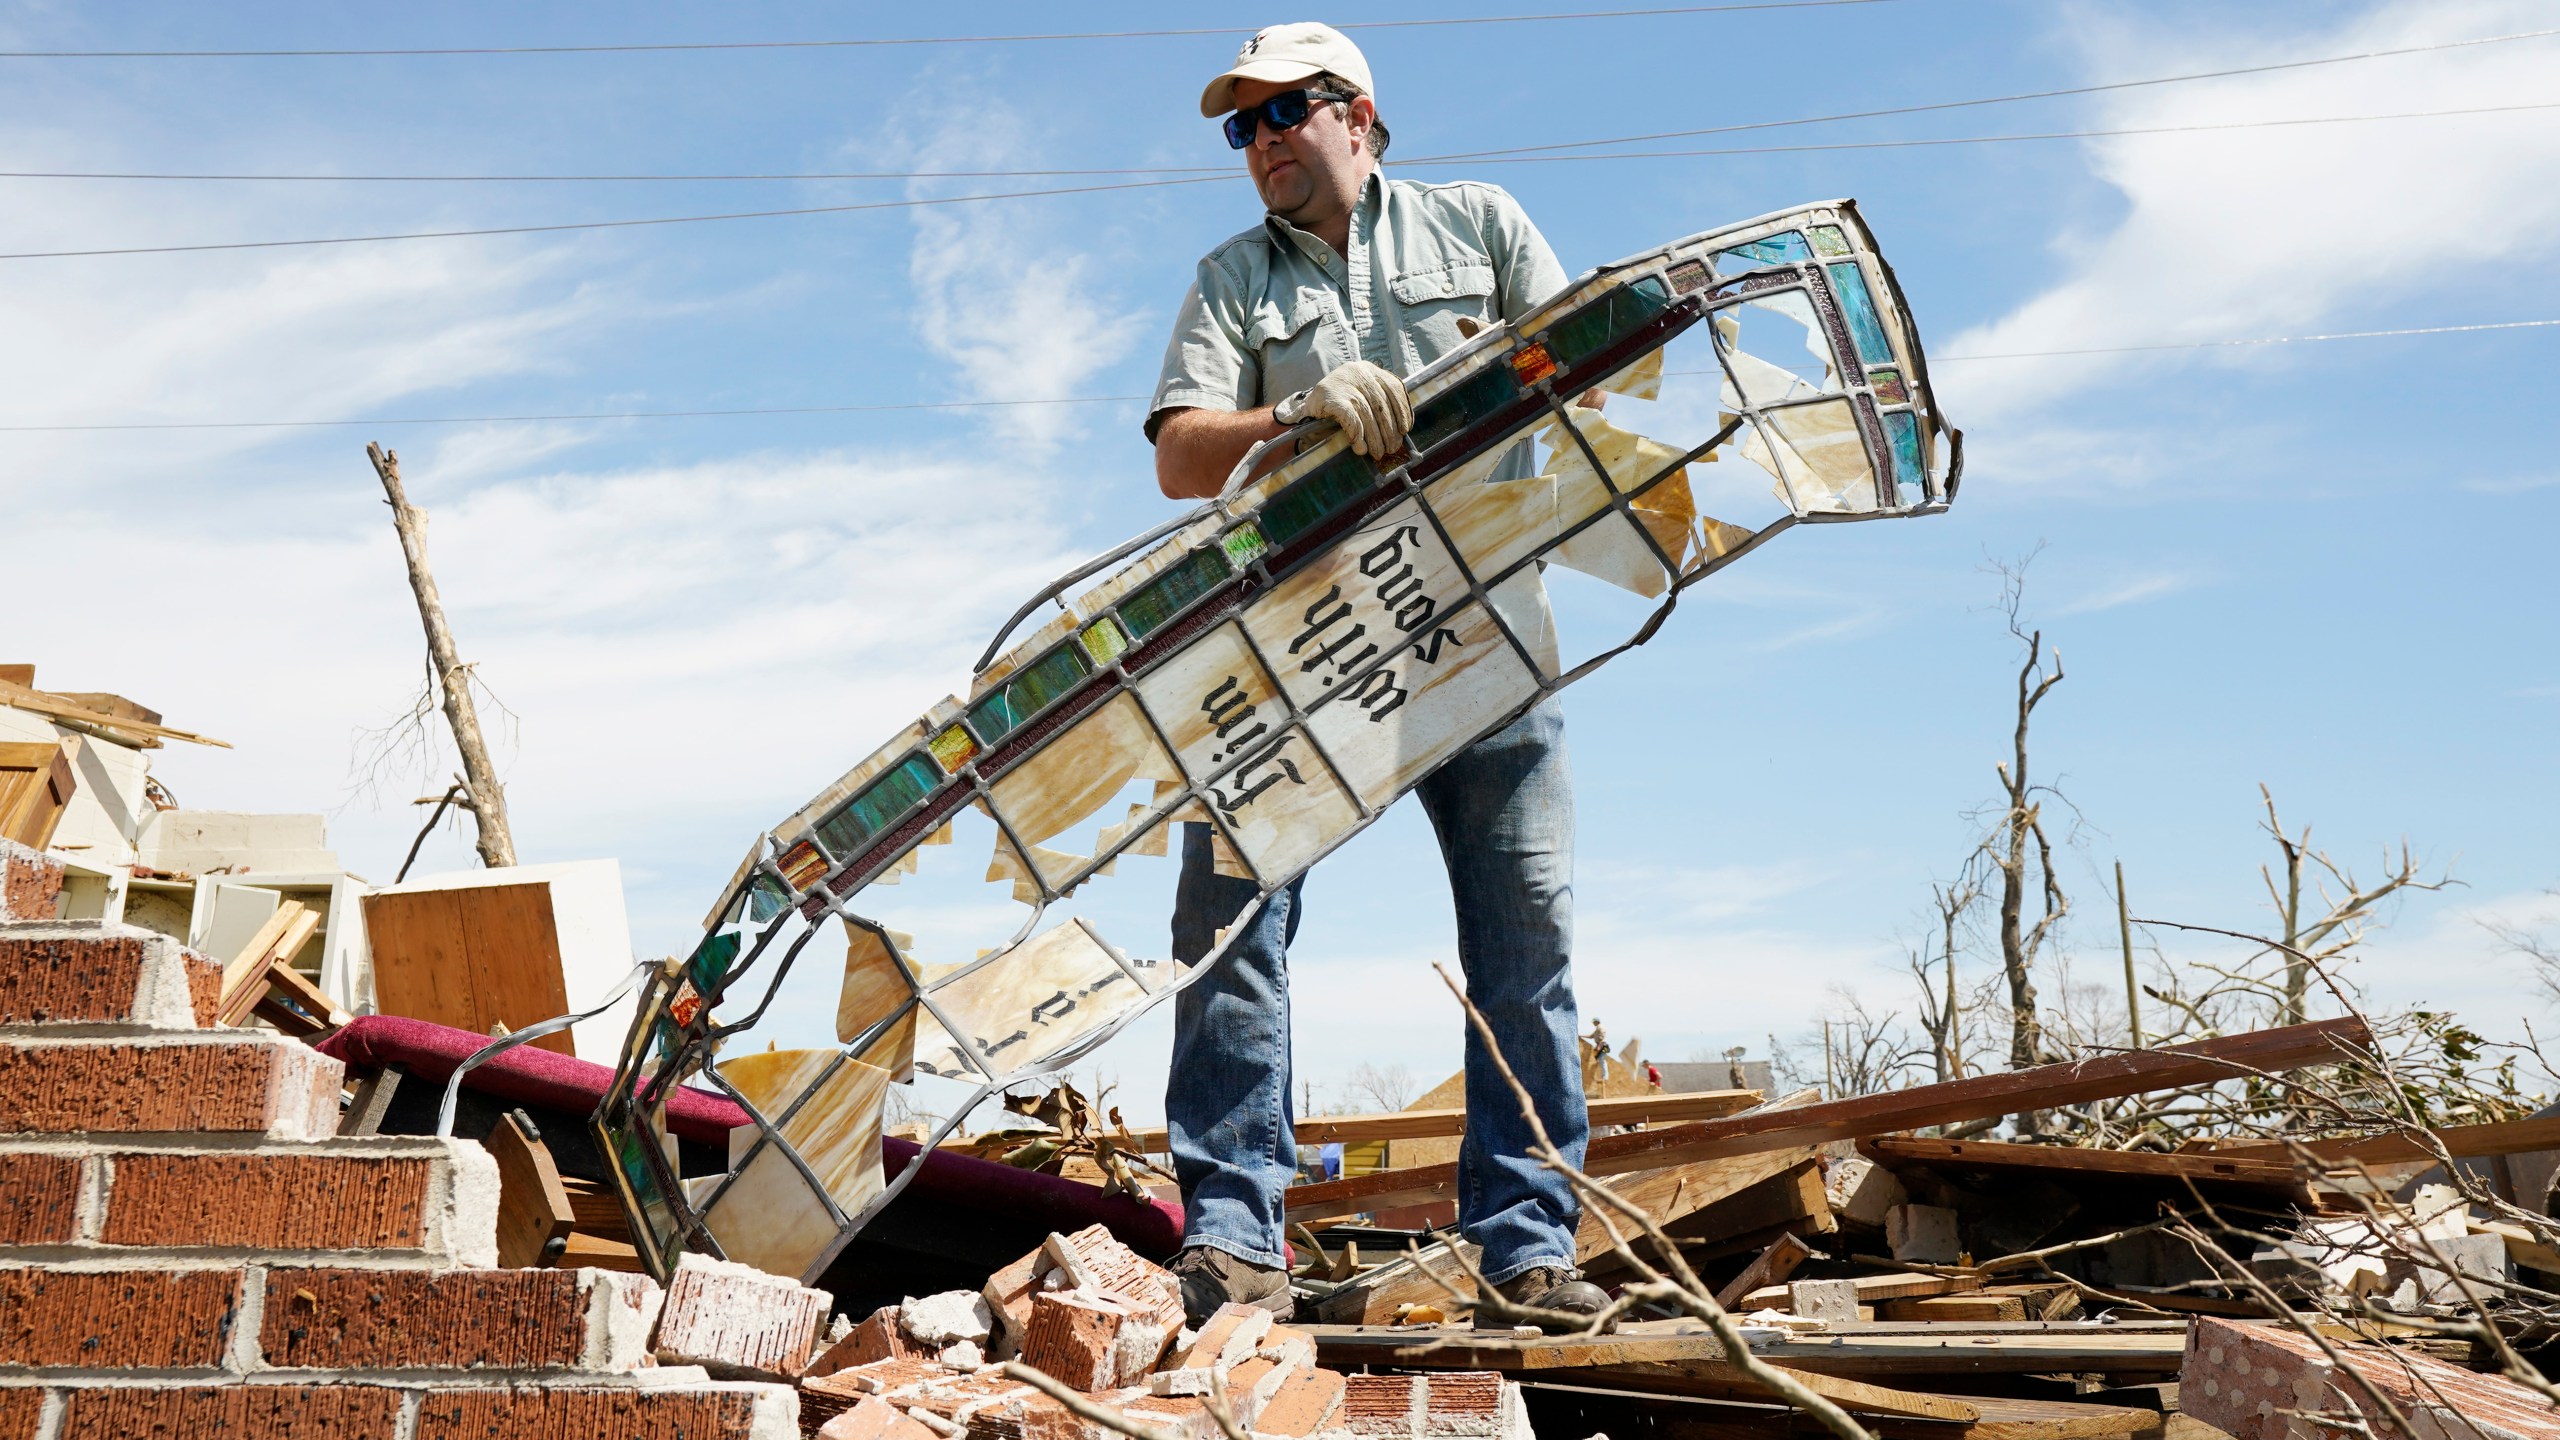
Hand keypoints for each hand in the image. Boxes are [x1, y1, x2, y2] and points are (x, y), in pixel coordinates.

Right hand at [1285, 359, 1410, 457]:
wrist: (1303, 410)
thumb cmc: (1337, 409)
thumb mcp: (1361, 399)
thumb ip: (1379, 406)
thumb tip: (1401, 430)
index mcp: (1368, 369)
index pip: (1393, 387)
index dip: (1402, 410)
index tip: (1406, 429)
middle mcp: (1356, 371)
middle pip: (1381, 403)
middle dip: (1389, 429)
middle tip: (1392, 448)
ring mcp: (1342, 382)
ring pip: (1367, 413)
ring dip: (1374, 437)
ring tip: (1377, 452)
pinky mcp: (1329, 395)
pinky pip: (1350, 418)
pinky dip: (1357, 435)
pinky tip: (1360, 447)